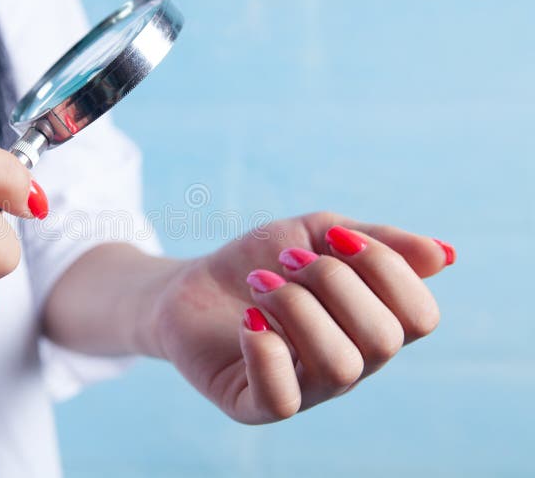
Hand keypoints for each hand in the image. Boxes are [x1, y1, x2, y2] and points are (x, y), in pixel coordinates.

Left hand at [148, 211, 452, 423]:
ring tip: (259, 284)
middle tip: (284, 261)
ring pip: (338, 366)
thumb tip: (445, 255)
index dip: (384, 268)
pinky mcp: (253, 403)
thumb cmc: (263, 261)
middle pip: (382, 340)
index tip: (332, 237)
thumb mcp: (318, 234)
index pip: (420, 315)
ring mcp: (304, 390)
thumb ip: (377, 241)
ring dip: (296, 309)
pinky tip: (248, 319)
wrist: (193, 283)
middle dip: (332, 283)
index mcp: (373, 325)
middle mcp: (350, 365)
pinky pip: (281, 398)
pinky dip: (266, 351)